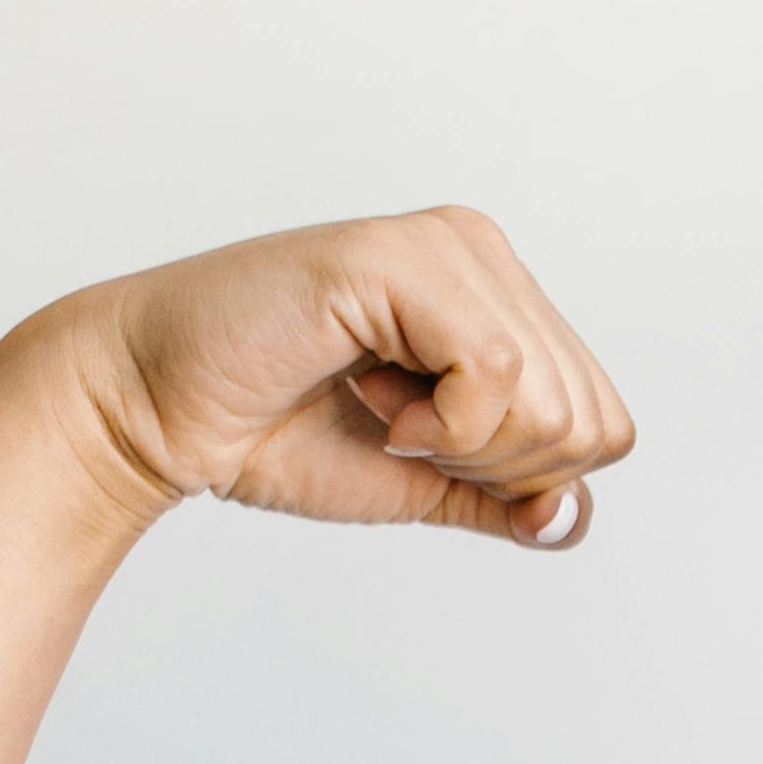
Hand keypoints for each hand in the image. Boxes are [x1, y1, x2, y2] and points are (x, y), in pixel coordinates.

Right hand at [55, 210, 636, 547]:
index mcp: (501, 296)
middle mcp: (484, 253)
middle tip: (397, 426)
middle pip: (590, 421)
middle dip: (496, 466)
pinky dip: (437, 424)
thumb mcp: (426, 481)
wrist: (158, 414)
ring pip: (552, 401)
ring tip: (374, 400)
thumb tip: (574, 516)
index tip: (425, 445)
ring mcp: (446, 247)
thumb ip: (508, 498)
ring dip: (459, 442)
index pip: (604, 424)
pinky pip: (496, 374)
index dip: (524, 476)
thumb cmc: (276, 433)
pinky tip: (364, 390)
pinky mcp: (400, 258)